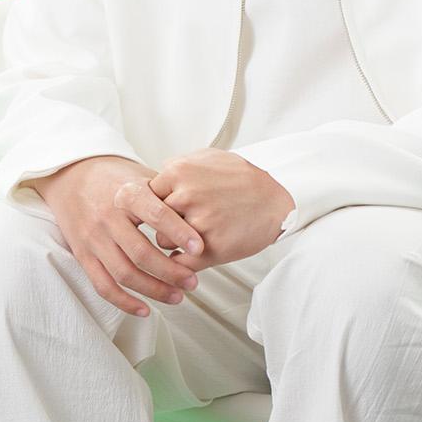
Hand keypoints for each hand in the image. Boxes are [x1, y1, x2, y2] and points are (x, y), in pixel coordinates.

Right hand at [26, 155, 208, 318]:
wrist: (72, 175)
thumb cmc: (115, 178)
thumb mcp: (141, 176)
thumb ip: (167, 194)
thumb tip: (201, 213)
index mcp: (127, 194)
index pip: (156, 215)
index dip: (179, 233)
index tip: (200, 248)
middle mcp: (109, 217)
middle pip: (141, 253)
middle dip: (170, 272)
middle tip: (193, 282)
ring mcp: (94, 238)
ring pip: (124, 273)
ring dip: (153, 290)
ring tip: (177, 296)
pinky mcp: (83, 255)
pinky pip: (103, 285)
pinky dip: (124, 302)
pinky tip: (145, 309)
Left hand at [148, 148, 295, 270]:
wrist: (275, 201)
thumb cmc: (242, 179)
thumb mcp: (209, 157)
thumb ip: (178, 165)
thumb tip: (155, 175)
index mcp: (179, 172)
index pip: (146, 195)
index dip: (154, 205)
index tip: (160, 211)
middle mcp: (186, 196)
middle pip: (153, 219)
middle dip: (163, 224)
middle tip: (178, 224)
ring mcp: (198, 222)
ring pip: (164, 242)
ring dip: (174, 243)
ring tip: (193, 236)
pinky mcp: (211, 248)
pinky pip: (181, 263)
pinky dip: (181, 264)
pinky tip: (191, 256)